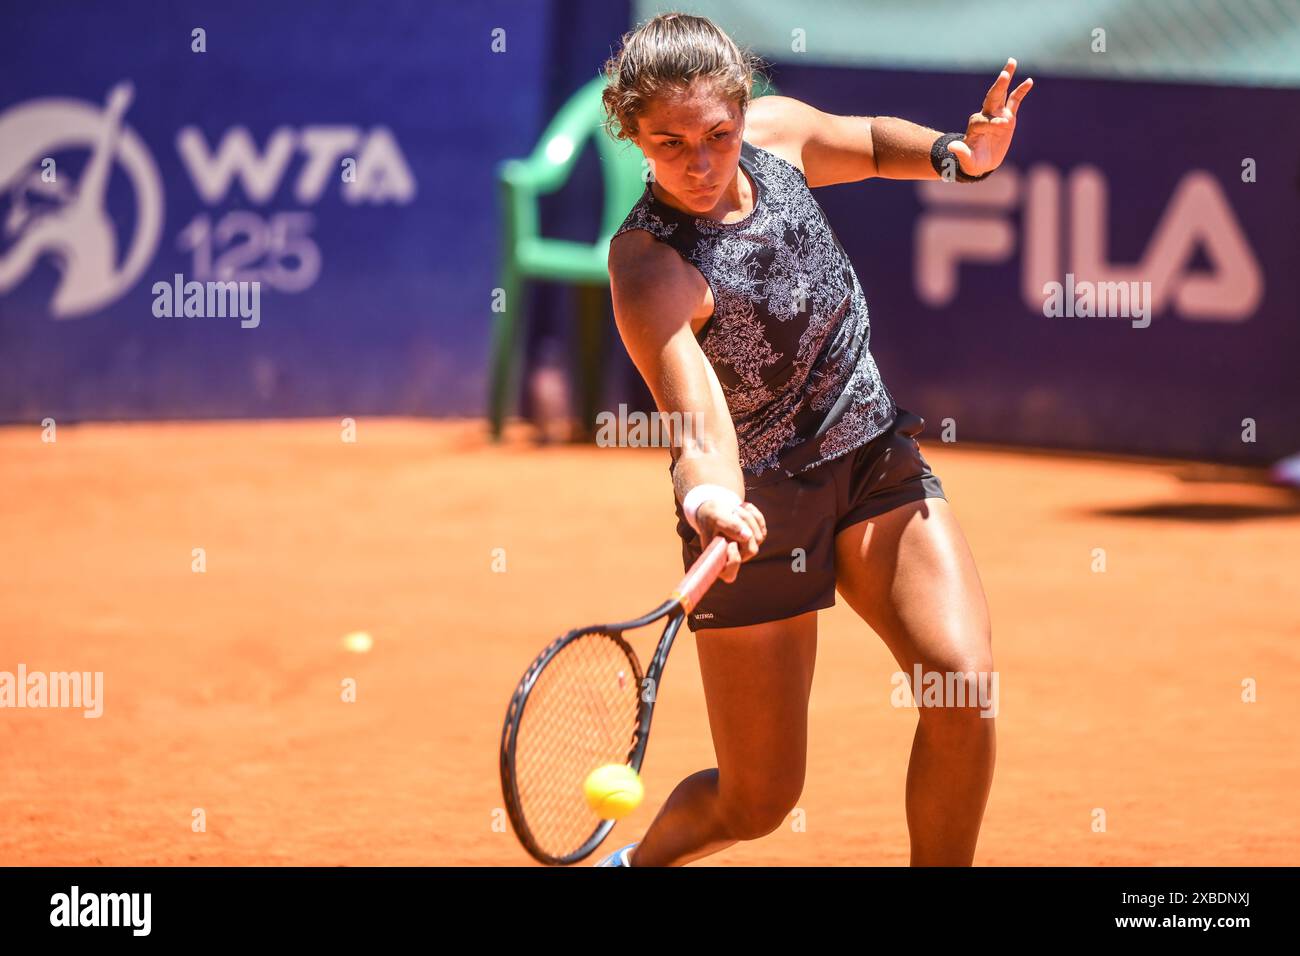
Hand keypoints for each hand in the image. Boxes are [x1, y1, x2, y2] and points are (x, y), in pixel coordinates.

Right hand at [696, 499, 766, 583]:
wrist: (715, 509)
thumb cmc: (710, 516)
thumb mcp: (715, 517)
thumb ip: (728, 526)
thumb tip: (747, 536)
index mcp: (719, 560)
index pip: (730, 574)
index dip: (734, 560)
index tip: (730, 543)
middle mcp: (735, 558)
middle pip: (751, 550)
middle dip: (744, 528)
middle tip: (733, 513)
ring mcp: (747, 549)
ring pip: (758, 536)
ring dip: (747, 518)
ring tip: (734, 510)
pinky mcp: (756, 537)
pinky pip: (761, 526)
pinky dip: (753, 514)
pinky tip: (742, 508)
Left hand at [948, 57, 1032, 176]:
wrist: (981, 162)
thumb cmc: (973, 162)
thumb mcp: (967, 161)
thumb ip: (961, 153)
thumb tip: (951, 147)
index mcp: (976, 125)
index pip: (984, 120)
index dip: (993, 122)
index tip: (1002, 127)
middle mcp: (986, 116)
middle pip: (991, 97)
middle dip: (998, 86)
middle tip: (1004, 74)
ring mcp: (997, 114)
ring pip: (1002, 94)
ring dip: (1006, 79)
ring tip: (1011, 61)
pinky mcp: (1008, 117)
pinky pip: (1015, 101)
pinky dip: (1021, 91)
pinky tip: (1029, 81)